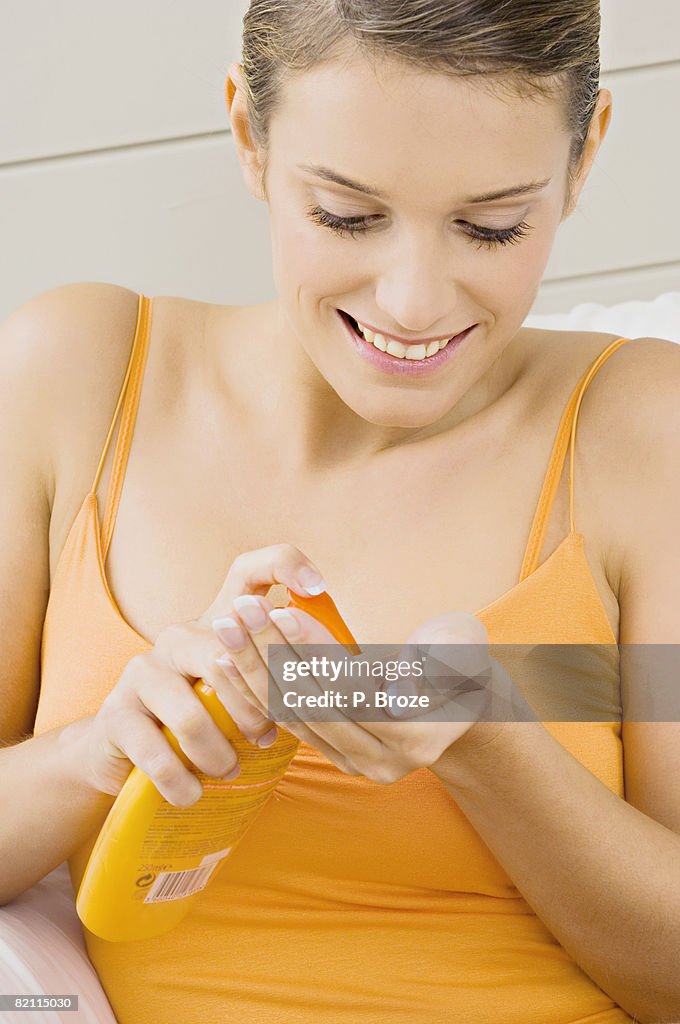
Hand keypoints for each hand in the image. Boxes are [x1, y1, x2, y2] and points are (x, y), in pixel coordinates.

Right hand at [81, 544, 328, 804]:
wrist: (126, 745)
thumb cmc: (206, 714)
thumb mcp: (246, 688)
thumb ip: (288, 676)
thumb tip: (361, 688)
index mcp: (217, 621)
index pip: (252, 569)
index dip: (285, 566)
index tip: (319, 586)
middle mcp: (179, 634)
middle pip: (225, 653)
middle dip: (253, 706)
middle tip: (268, 737)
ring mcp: (142, 671)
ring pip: (191, 713)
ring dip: (217, 752)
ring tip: (229, 769)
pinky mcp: (116, 714)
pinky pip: (156, 751)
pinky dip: (181, 780)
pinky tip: (193, 793)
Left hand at [213, 598, 517, 783]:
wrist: (460, 700)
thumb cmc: (462, 658)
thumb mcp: (462, 646)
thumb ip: (439, 658)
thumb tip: (397, 692)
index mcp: (418, 736)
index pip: (353, 690)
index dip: (315, 651)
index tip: (283, 609)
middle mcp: (384, 761)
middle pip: (315, 704)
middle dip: (273, 654)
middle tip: (241, 612)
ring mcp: (357, 764)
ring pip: (294, 715)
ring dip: (255, 670)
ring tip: (227, 627)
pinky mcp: (335, 756)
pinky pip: (287, 722)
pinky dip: (256, 689)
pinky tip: (227, 658)